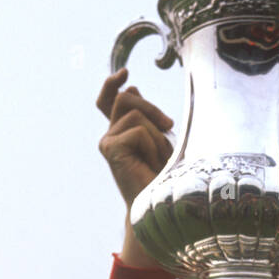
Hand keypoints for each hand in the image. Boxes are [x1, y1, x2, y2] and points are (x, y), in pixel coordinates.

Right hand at [96, 68, 174, 210]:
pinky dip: (152, 145)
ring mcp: (108, 142)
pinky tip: (150, 164)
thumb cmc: (164, 175)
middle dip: (152, 107)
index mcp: (120, 131)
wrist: (158, 205)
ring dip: (156, 134)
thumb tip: (131, 85)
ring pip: (135, 113)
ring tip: (158, 158)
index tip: (125, 73)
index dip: (112, 84)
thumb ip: (145, 114)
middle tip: (170, 126)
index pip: (109, 100)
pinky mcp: (110, 149)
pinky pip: (138, 131)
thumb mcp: (159, 137)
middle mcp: (110, 135)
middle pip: (126, 98)